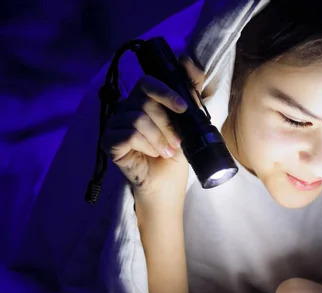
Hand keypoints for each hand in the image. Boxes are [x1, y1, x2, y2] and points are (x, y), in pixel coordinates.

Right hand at [101, 55, 205, 198]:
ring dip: (159, 138)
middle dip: (167, 124)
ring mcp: (115, 124)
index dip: (166, 92)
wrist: (167, 181)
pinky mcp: (108, 141)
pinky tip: (151, 154)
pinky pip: (128, 135)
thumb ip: (191, 90)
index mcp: (143, 99)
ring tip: (166, 151)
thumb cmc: (176, 151)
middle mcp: (126, 107)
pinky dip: (146, 146)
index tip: (183, 107)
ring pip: (138, 119)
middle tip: (177, 142)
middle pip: (145, 102)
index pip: (148, 82)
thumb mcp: (190, 120)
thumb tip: (187, 60)